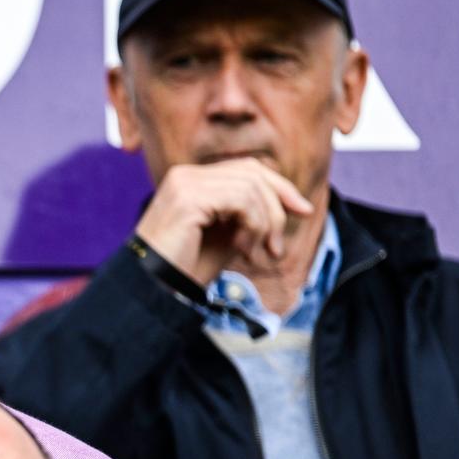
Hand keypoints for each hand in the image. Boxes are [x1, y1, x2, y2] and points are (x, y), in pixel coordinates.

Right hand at [134, 159, 315, 285]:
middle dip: (278, 207)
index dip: (280, 187)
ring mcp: (186, 184)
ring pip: (252, 187)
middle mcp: (186, 175)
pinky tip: (242, 248)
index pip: (247, 169)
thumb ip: (248, 214)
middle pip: (254, 172)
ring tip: (255, 252)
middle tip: (276, 246)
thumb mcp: (226, 235)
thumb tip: (285, 203)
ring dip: (265, 223)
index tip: (302, 211)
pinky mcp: (188, 199)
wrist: (156, 290)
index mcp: (192, 179)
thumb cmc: (186, 268)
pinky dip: (254, 225)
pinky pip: (242, 200)